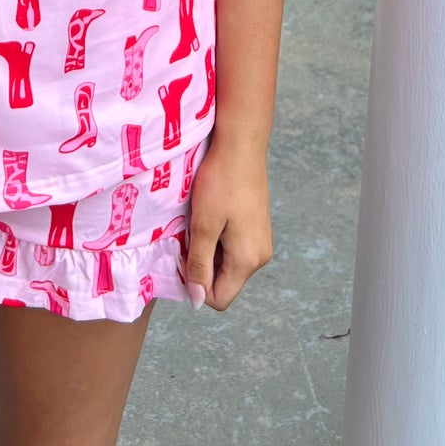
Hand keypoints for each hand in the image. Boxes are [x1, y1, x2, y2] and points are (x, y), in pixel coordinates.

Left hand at [184, 133, 273, 312]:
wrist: (241, 145)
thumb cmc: (221, 182)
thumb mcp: (203, 225)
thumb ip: (200, 265)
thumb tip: (198, 301)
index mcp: (248, 260)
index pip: (219, 298)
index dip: (196, 285)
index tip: (183, 255)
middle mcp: (260, 256)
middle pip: (225, 282)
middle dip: (202, 267)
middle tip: (187, 237)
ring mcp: (262, 241)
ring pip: (228, 264)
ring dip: (209, 251)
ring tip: (199, 222)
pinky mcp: (258, 227)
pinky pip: (235, 248)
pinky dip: (218, 239)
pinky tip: (211, 216)